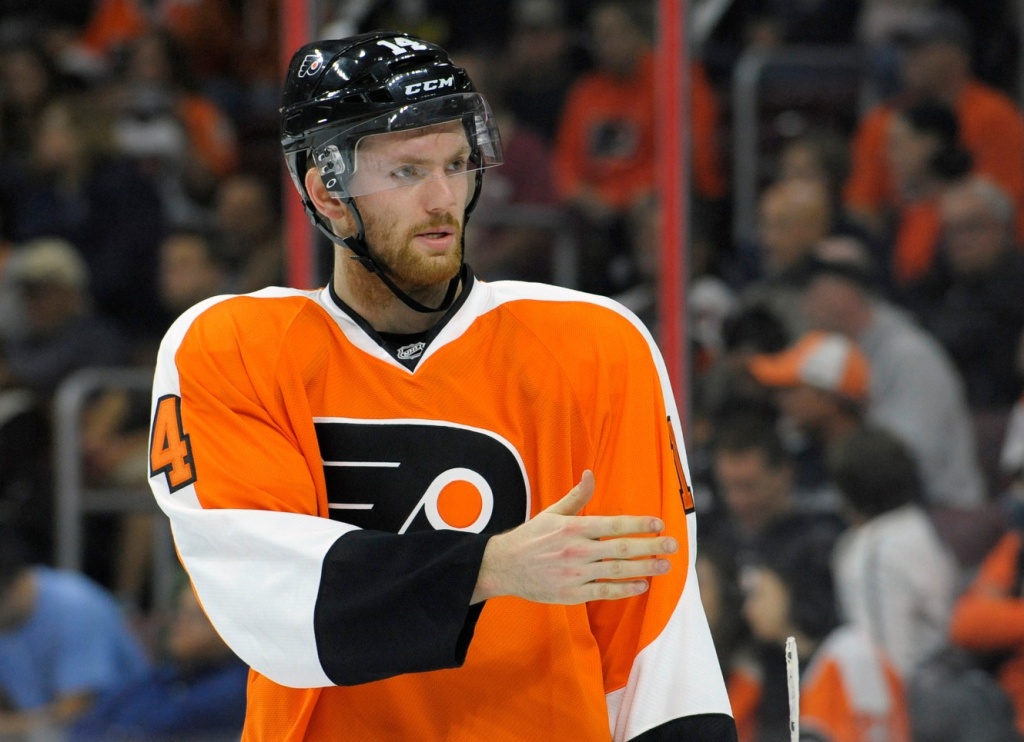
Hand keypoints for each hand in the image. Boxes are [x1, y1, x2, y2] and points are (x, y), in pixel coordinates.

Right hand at [471, 471, 677, 604]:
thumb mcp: (552, 513)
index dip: (638, 524)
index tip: (659, 524)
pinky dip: (624, 589)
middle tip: (673, 546)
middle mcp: (577, 550)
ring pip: (617, 570)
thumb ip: (576, 496)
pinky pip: (604, 591)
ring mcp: (575, 573)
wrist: (504, 566)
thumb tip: (590, 474)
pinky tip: (641, 585)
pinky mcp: (571, 593)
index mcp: (573, 527)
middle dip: (650, 546)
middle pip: (621, 548)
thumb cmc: (530, 537)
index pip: (613, 525)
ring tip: (665, 566)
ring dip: (644, 568)